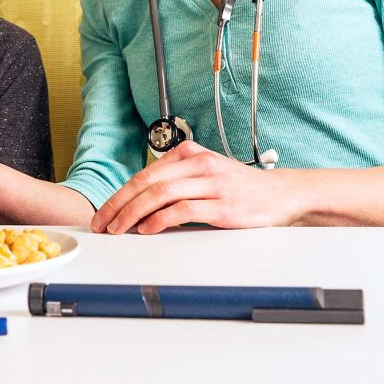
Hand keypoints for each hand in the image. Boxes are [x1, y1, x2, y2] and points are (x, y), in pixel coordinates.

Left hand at [91, 141, 297, 233]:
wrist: (281, 194)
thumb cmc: (239, 187)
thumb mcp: (205, 174)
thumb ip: (176, 181)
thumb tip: (138, 203)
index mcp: (189, 154)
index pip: (144, 174)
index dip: (119, 195)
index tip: (103, 213)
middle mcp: (199, 164)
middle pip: (147, 183)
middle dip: (119, 205)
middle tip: (102, 224)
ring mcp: (212, 183)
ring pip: (161, 194)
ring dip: (133, 214)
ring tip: (118, 229)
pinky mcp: (223, 205)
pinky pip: (184, 209)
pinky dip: (161, 219)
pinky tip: (147, 229)